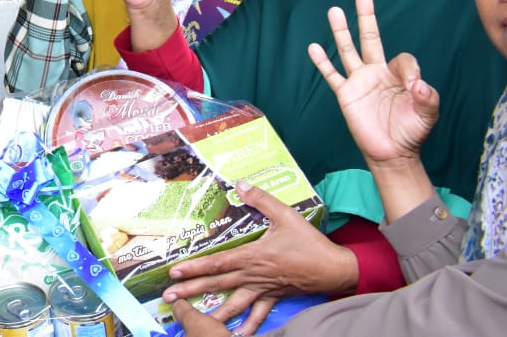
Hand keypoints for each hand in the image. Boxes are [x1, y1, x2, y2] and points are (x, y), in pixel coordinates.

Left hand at [163, 182, 355, 329]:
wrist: (335, 269)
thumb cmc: (310, 242)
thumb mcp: (286, 215)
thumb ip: (262, 200)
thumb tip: (240, 185)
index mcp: (253, 256)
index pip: (217, 263)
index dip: (195, 267)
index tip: (175, 272)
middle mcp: (254, 275)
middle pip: (218, 284)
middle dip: (192, 290)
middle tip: (170, 297)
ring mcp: (264, 289)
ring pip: (234, 303)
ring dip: (214, 311)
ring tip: (197, 321)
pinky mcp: (275, 297)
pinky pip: (259, 313)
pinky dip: (249, 325)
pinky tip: (238, 334)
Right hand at [307, 0, 439, 165]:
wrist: (392, 153)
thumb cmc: (412, 132)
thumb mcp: (428, 114)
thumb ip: (428, 98)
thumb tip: (418, 84)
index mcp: (398, 75)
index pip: (402, 59)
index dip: (409, 70)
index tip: (413, 88)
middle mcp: (377, 73)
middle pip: (371, 39)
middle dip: (367, 18)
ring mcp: (359, 81)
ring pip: (348, 50)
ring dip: (342, 31)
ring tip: (334, 11)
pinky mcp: (345, 94)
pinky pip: (332, 75)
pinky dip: (322, 63)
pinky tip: (313, 48)